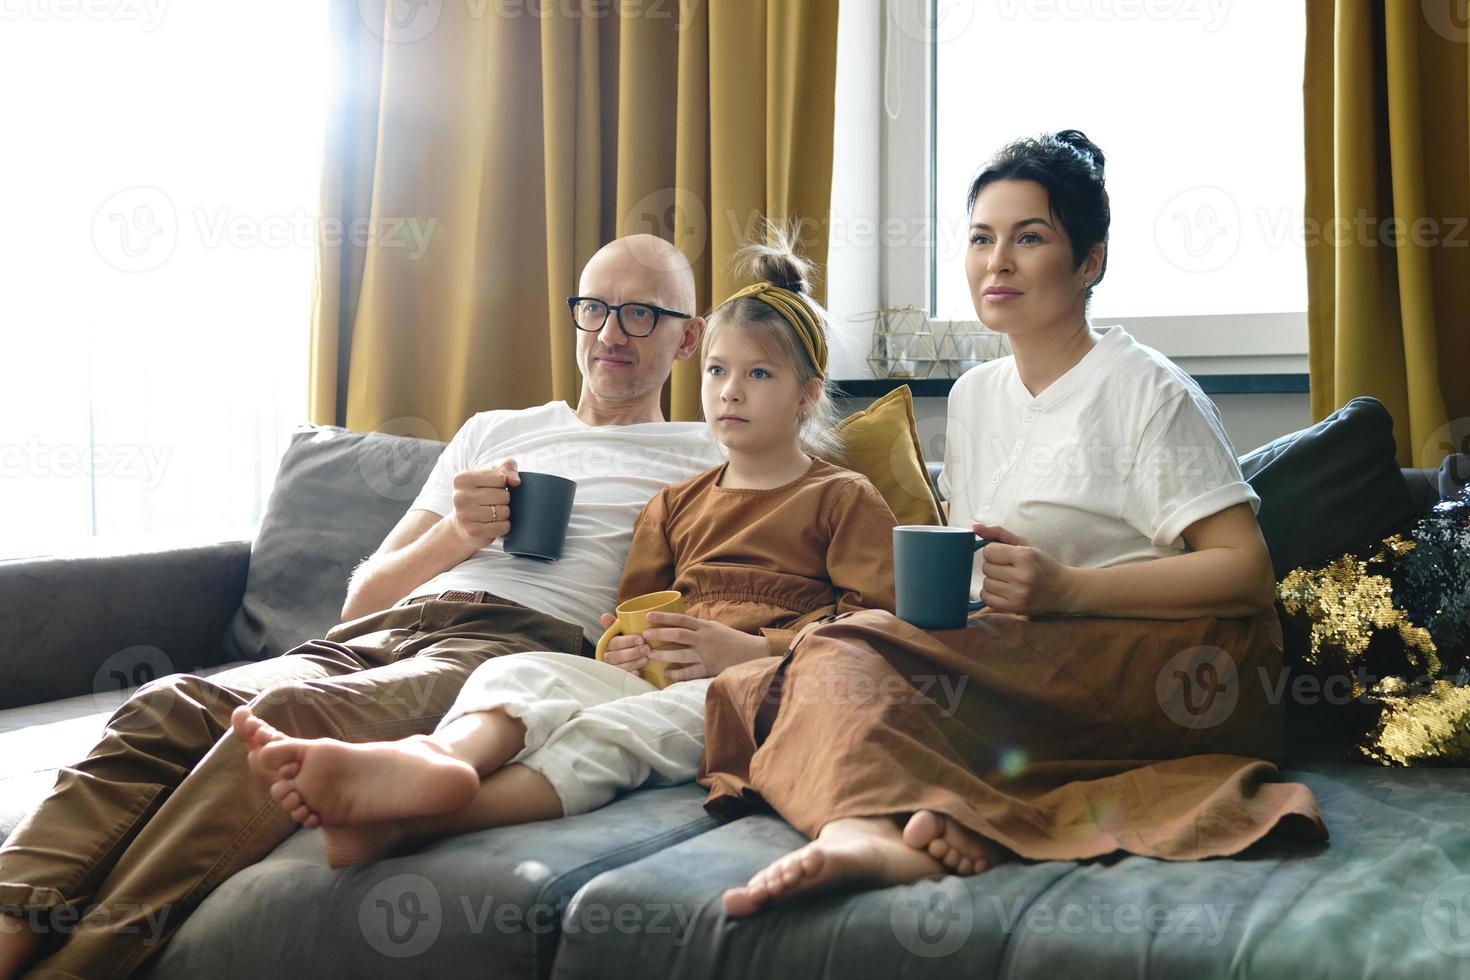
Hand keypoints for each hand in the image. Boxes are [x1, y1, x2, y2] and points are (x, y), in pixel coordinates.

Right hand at [450, 458, 518, 547]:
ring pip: (504, 512)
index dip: (503, 484)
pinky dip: (504, 526)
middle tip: (494, 503)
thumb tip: (515, 480)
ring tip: (493, 513)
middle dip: (505, 500)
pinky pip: (502, 527)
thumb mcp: (492, 475)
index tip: (493, 488)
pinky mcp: (473, 532)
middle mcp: (459, 496)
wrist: (462, 525)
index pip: (500, 478)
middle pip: (503, 495)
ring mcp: (464, 515)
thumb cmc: (481, 495)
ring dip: (504, 513)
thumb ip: (507, 467)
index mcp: (462, 479)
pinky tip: (494, 524)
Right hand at [598, 613, 650, 674]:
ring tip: (646, 658)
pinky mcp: (620, 679)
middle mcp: (608, 657)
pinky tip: (638, 672)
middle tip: (646, 649)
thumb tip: (604, 616)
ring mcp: (613, 669)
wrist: (637, 657)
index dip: (627, 641)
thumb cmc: (629, 643)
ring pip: (620, 667)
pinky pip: (623, 679)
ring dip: (633, 662)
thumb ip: (614, 624)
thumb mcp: (623, 632)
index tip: (641, 639)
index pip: (614, 642)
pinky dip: (630, 675)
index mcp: (607, 644)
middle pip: (616, 656)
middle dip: (632, 652)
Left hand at [638, 612, 768, 681]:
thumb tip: (678, 623)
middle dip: (660, 634)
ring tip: (649, 654)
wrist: (753, 654)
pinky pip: (690, 672)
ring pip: (681, 654)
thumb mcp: (715, 627)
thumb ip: (698, 627)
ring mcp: (706, 655)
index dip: (664, 617)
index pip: (681, 619)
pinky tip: (666, 674)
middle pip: (678, 634)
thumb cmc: (731, 640)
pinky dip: (677, 673)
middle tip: (644, 635)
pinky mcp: (709, 670)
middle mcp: (704, 639)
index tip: (648, 615)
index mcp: (705, 627)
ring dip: (664, 654)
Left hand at [972, 522, 1078, 615]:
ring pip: (986, 583)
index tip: (1006, 556)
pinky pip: (987, 598)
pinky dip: (991, 594)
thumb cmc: (1041, 564)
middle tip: (1009, 568)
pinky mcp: (1015, 608)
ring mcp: (1018, 594)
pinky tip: (1004, 590)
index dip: (995, 552)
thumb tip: (974, 526)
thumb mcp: (1024, 544)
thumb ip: (998, 533)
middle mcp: (1022, 576)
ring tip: (1009, 580)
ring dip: (993, 580)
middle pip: (986, 568)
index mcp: (1025, 556)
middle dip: (995, 566)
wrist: (1063, 589)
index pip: (989, 551)